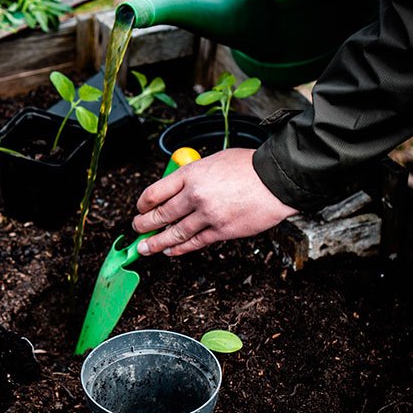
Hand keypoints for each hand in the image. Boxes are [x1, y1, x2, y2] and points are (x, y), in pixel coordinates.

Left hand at [132, 148, 297, 255]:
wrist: (277, 180)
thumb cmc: (248, 167)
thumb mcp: (213, 161)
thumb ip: (193, 175)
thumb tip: (177, 188)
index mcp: (191, 174)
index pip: (155, 192)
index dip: (142, 203)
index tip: (139, 208)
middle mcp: (195, 195)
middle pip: (160, 215)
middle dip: (143, 225)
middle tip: (136, 229)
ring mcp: (208, 215)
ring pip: (174, 233)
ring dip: (156, 243)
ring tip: (145, 248)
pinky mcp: (222, 231)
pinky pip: (195, 243)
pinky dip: (180, 249)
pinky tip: (170, 251)